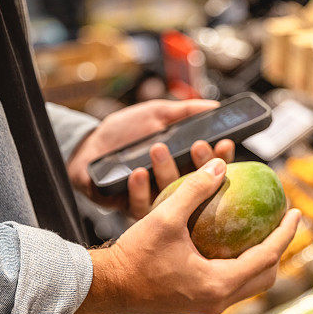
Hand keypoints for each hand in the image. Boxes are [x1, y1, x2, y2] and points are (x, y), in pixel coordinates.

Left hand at [67, 99, 234, 218]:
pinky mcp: (131, 207)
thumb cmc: (124, 130)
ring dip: (167, 171)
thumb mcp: (156, 113)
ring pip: (170, 196)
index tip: (224, 143)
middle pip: (196, 183)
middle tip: (197, 145)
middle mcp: (173, 184)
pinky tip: (137, 173)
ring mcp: (154, 198)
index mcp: (183, 163)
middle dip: (200, 164)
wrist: (88, 144)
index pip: (211, 165)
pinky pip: (141, 206)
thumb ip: (185, 111)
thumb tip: (216, 106)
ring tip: (158, 148)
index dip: (220, 157)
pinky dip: (139, 189)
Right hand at [72, 159, 300, 313]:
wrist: (106, 285)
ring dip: (261, 258)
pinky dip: (241, 264)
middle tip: (282, 222)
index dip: (285, 233)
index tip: (295, 211)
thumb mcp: (165, 217)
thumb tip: (221, 165)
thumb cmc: (134, 254)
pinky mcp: (197, 302)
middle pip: (265, 277)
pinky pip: (233, 284)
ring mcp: (208, 304)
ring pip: (250, 284)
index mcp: (217, 284)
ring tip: (264, 231)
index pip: (266, 257)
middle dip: (279, 249)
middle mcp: (218, 300)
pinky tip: (235, 242)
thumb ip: (194, 189)